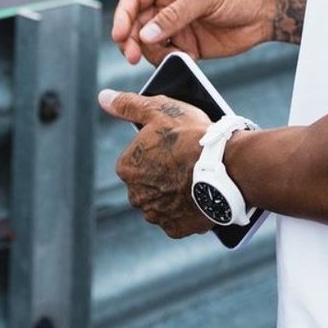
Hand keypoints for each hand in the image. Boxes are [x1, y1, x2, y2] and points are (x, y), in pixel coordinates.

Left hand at [98, 90, 211, 237]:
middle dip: (162, 173)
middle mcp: (136, 196)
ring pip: (162, 201)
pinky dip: (186, 208)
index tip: (173, 144)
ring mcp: (156, 215)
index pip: (135, 158)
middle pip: (147, 182)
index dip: (155, 149)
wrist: (223, 168)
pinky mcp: (176, 229)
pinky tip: (198, 194)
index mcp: (126, 168)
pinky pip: (178, 218)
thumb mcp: (157, 110)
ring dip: (173, 192)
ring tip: (195, 176)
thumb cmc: (188, 135)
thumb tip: (104, 98)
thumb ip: (127, 105)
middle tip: (185, 159)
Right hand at [111, 0, 276, 65]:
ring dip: (149, 52)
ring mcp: (177, 26)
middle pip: (136, 24)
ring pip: (148, 43)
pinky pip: (166, 56)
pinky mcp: (187, 46)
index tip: (118, 35)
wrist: (265, 13)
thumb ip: (175, 15)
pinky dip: (166, 61)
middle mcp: (168, 5)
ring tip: (166, 56)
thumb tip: (146, 33)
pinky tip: (180, 58)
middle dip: (130, 40)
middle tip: (132, 56)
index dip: (123, 16)